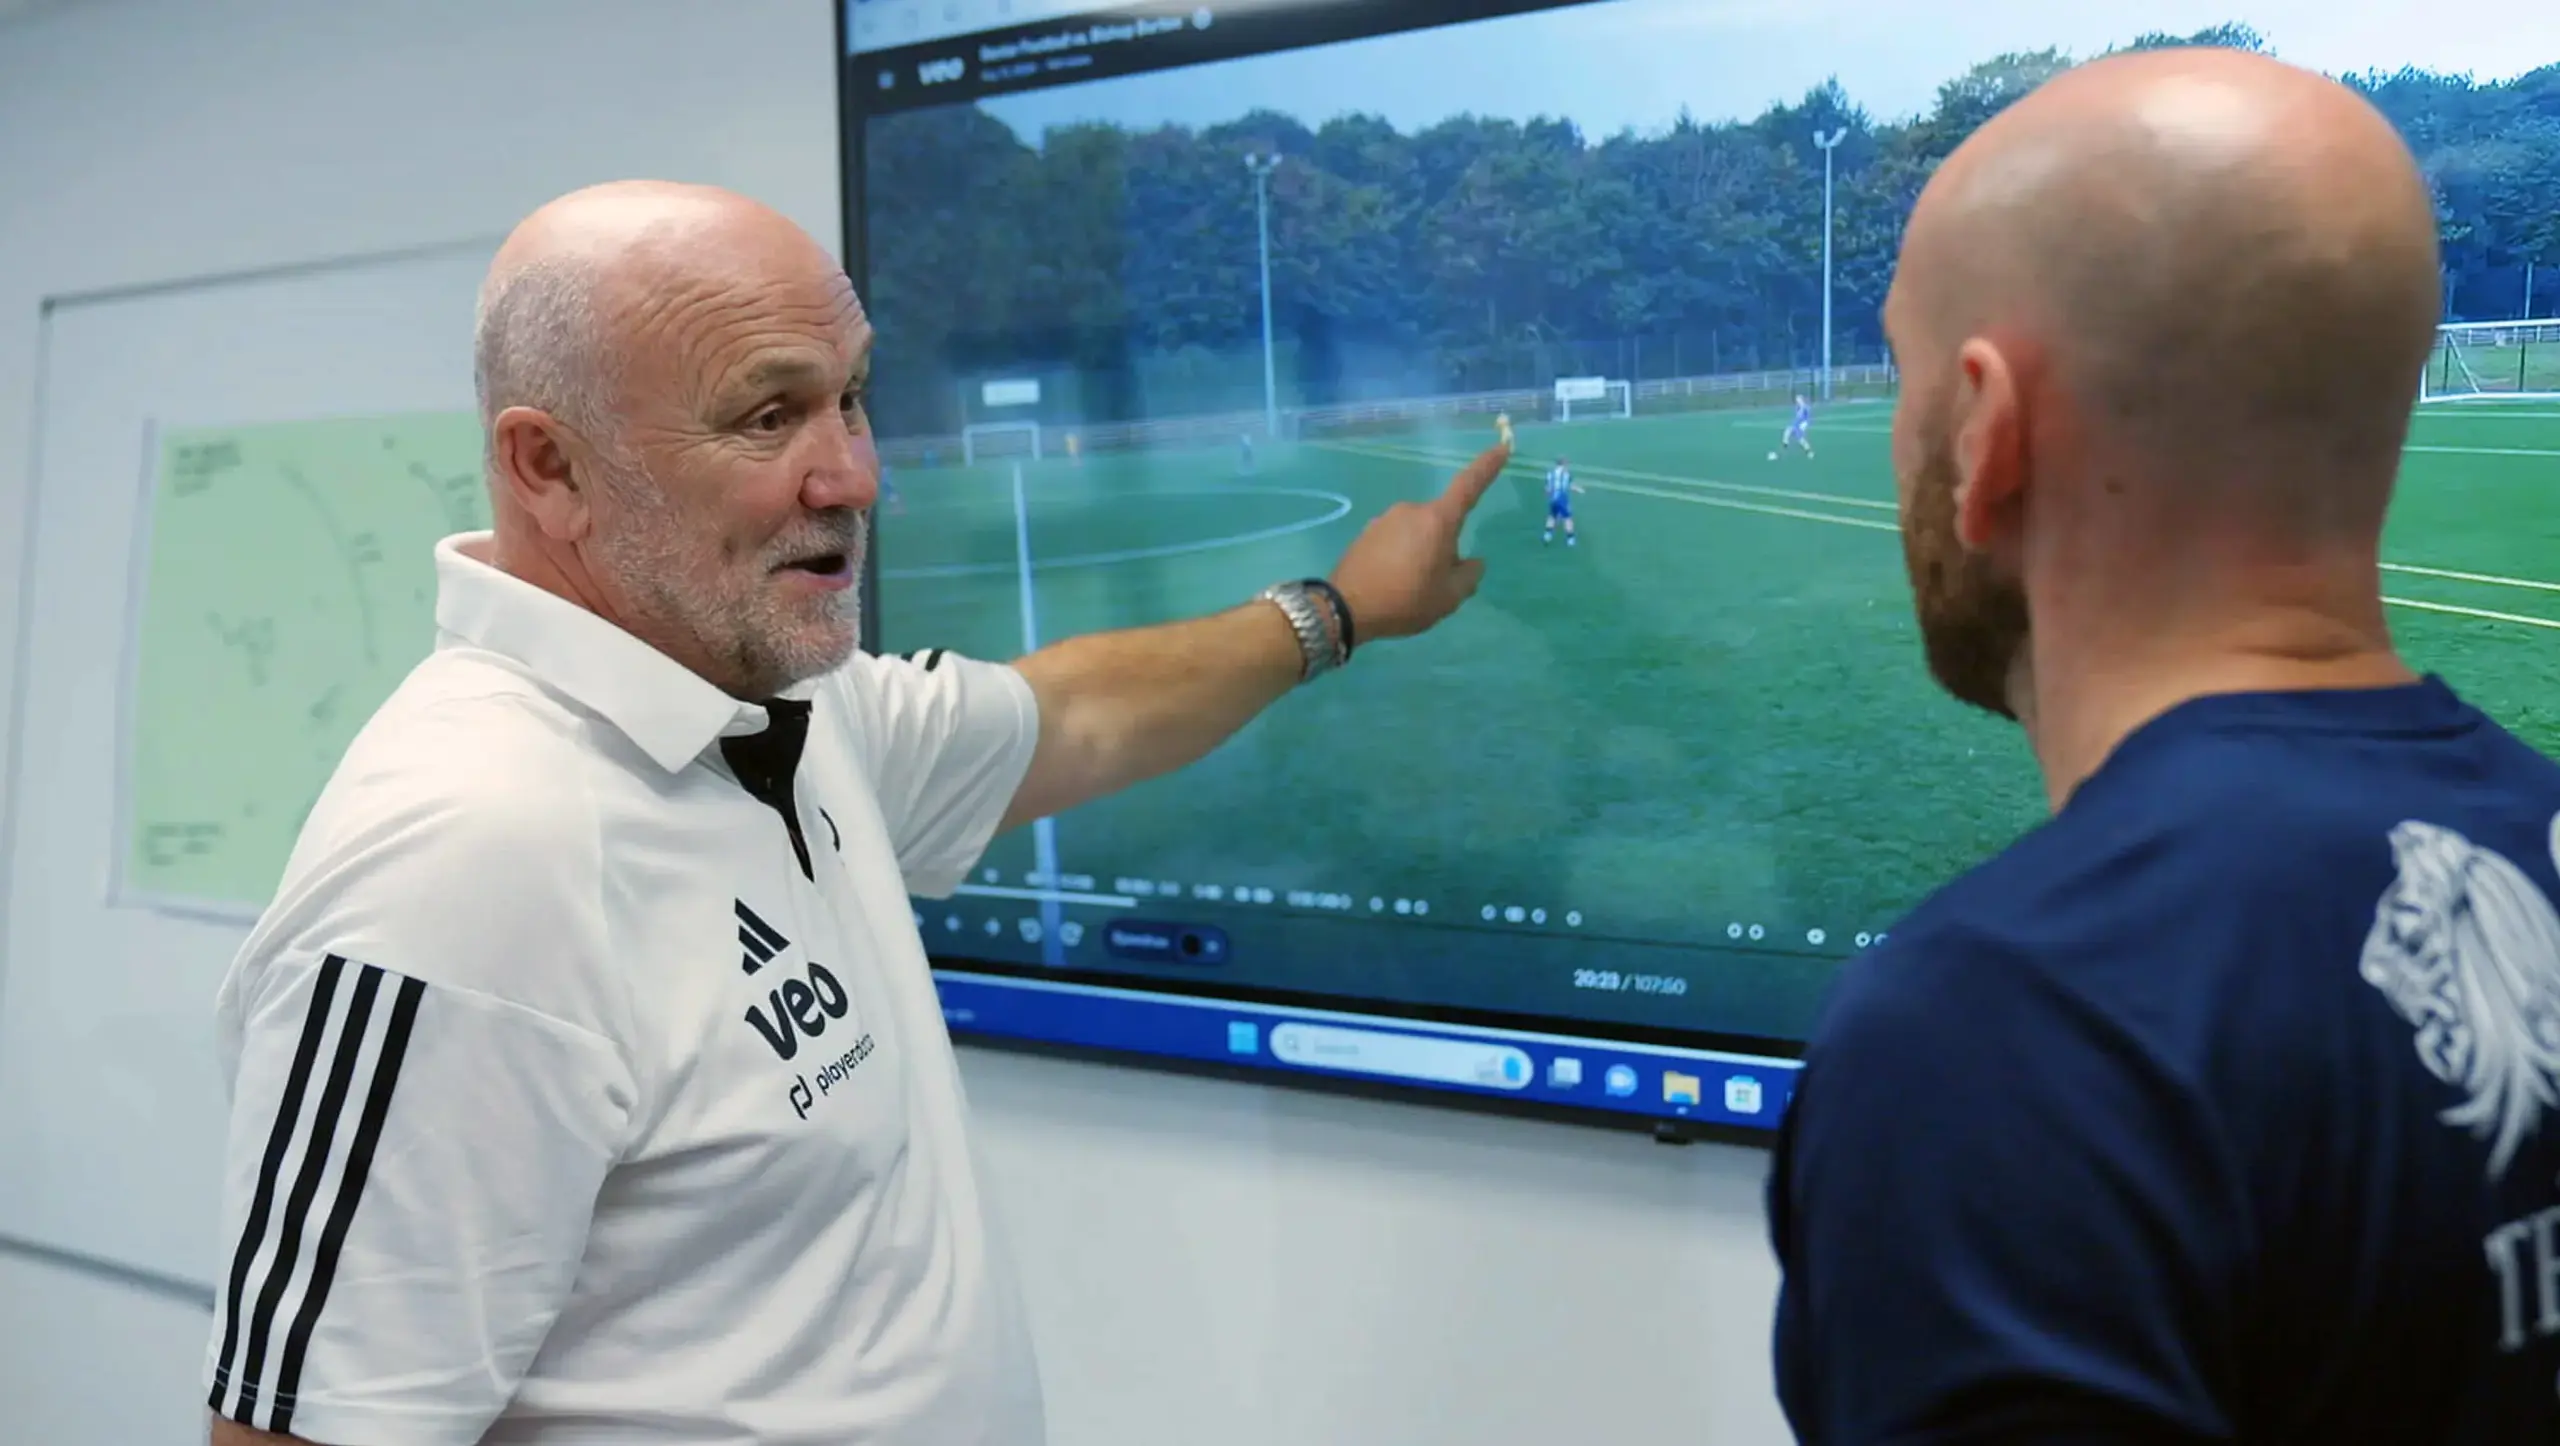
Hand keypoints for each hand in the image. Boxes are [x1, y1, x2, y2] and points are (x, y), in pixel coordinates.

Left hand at [1327, 441, 1509, 642]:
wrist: (1345, 608)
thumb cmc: (1405, 600)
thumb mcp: (1449, 597)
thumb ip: (1469, 576)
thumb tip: (1472, 562)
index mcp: (1437, 520)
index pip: (1468, 486)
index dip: (1487, 467)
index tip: (1501, 448)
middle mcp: (1411, 510)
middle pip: (1441, 521)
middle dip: (1444, 546)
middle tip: (1435, 582)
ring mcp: (1386, 518)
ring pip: (1418, 532)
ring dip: (1421, 551)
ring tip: (1409, 587)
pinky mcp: (1367, 531)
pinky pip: (1395, 539)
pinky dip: (1400, 555)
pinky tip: (1390, 582)